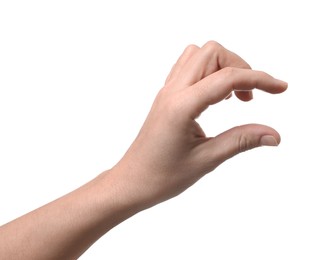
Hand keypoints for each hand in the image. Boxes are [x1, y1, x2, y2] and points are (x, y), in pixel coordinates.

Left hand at [114, 41, 287, 208]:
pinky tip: (214, 97)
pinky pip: (187, 68)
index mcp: (182, 106)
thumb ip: (241, 141)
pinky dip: (207, 72)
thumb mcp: (206, 160)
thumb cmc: (162, 176)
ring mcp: (166, 92)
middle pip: (211, 52)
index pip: (227, 78)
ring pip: (197, 55)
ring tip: (232, 97)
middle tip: (249, 97)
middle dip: (239, 66)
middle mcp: (172, 92)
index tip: (280, 88)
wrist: (131, 182)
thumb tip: (273, 135)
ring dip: (222, 67)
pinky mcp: (166, 97)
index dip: (259, 78)